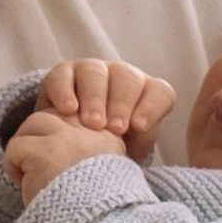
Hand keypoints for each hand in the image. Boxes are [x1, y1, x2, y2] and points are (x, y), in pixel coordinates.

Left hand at [2, 110, 115, 198]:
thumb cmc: (92, 212)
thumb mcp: (101, 174)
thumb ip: (85, 150)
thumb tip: (54, 132)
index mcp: (109, 136)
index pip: (75, 114)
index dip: (57, 135)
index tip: (55, 161)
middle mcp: (92, 131)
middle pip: (52, 114)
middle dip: (38, 138)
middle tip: (36, 168)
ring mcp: (68, 138)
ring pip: (33, 123)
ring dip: (25, 148)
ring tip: (29, 175)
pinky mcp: (44, 152)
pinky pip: (15, 147)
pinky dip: (13, 166)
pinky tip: (23, 185)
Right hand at [5, 59, 175, 195]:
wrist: (68, 146)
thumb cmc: (106, 150)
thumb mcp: (126, 151)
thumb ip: (134, 146)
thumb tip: (132, 151)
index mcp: (145, 94)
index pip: (159, 93)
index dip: (151, 107)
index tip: (139, 128)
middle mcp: (121, 77)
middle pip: (127, 79)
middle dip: (121, 104)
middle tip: (114, 129)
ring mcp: (92, 71)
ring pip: (96, 74)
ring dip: (95, 98)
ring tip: (92, 124)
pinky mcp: (62, 74)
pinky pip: (64, 76)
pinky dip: (66, 91)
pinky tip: (67, 110)